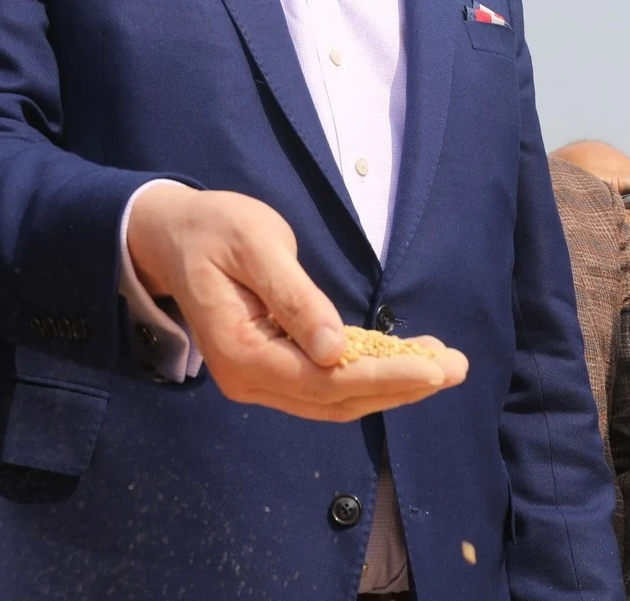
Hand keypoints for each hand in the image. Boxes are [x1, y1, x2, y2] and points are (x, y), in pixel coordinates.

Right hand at [125, 185, 467, 421]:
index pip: (324, 381)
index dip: (383, 379)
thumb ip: (294, 297)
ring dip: (392, 385)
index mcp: (241, 352)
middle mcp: (249, 379)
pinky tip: (408, 358)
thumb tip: (334, 350)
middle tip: (458, 366)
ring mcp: (260, 378)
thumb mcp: (255, 246)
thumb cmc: (212, 229)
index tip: (435, 369)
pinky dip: (370, 373)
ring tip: (445, 363)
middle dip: (401, 387)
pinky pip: (326, 382)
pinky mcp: (273, 367)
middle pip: (336, 400)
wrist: (172, 235)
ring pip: (335, 398)